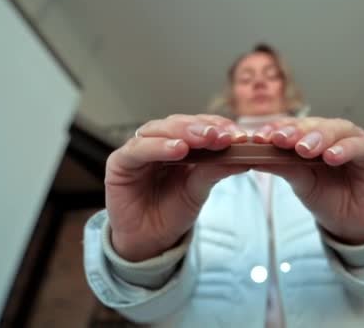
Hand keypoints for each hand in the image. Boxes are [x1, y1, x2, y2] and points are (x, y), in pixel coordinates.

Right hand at [104, 114, 247, 260]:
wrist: (149, 240)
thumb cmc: (173, 211)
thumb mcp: (199, 190)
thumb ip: (215, 170)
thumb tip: (244, 157)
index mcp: (180, 142)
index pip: (199, 124)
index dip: (218, 126)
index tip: (239, 134)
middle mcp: (158, 141)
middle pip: (179, 123)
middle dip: (202, 127)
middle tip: (222, 135)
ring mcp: (138, 149)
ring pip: (159, 130)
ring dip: (183, 132)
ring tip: (204, 139)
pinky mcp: (119, 162)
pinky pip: (138, 149)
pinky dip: (158, 147)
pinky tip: (177, 150)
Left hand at [252, 117, 363, 244]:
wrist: (350, 221)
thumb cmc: (324, 196)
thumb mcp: (299, 181)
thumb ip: (281, 166)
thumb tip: (252, 157)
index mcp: (312, 136)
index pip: (292, 126)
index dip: (275, 129)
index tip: (258, 138)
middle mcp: (332, 133)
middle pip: (313, 124)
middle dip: (296, 132)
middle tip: (280, 140)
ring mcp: (354, 140)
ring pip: (337, 129)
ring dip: (319, 137)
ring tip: (304, 150)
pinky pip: (360, 146)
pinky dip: (345, 148)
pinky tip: (332, 156)